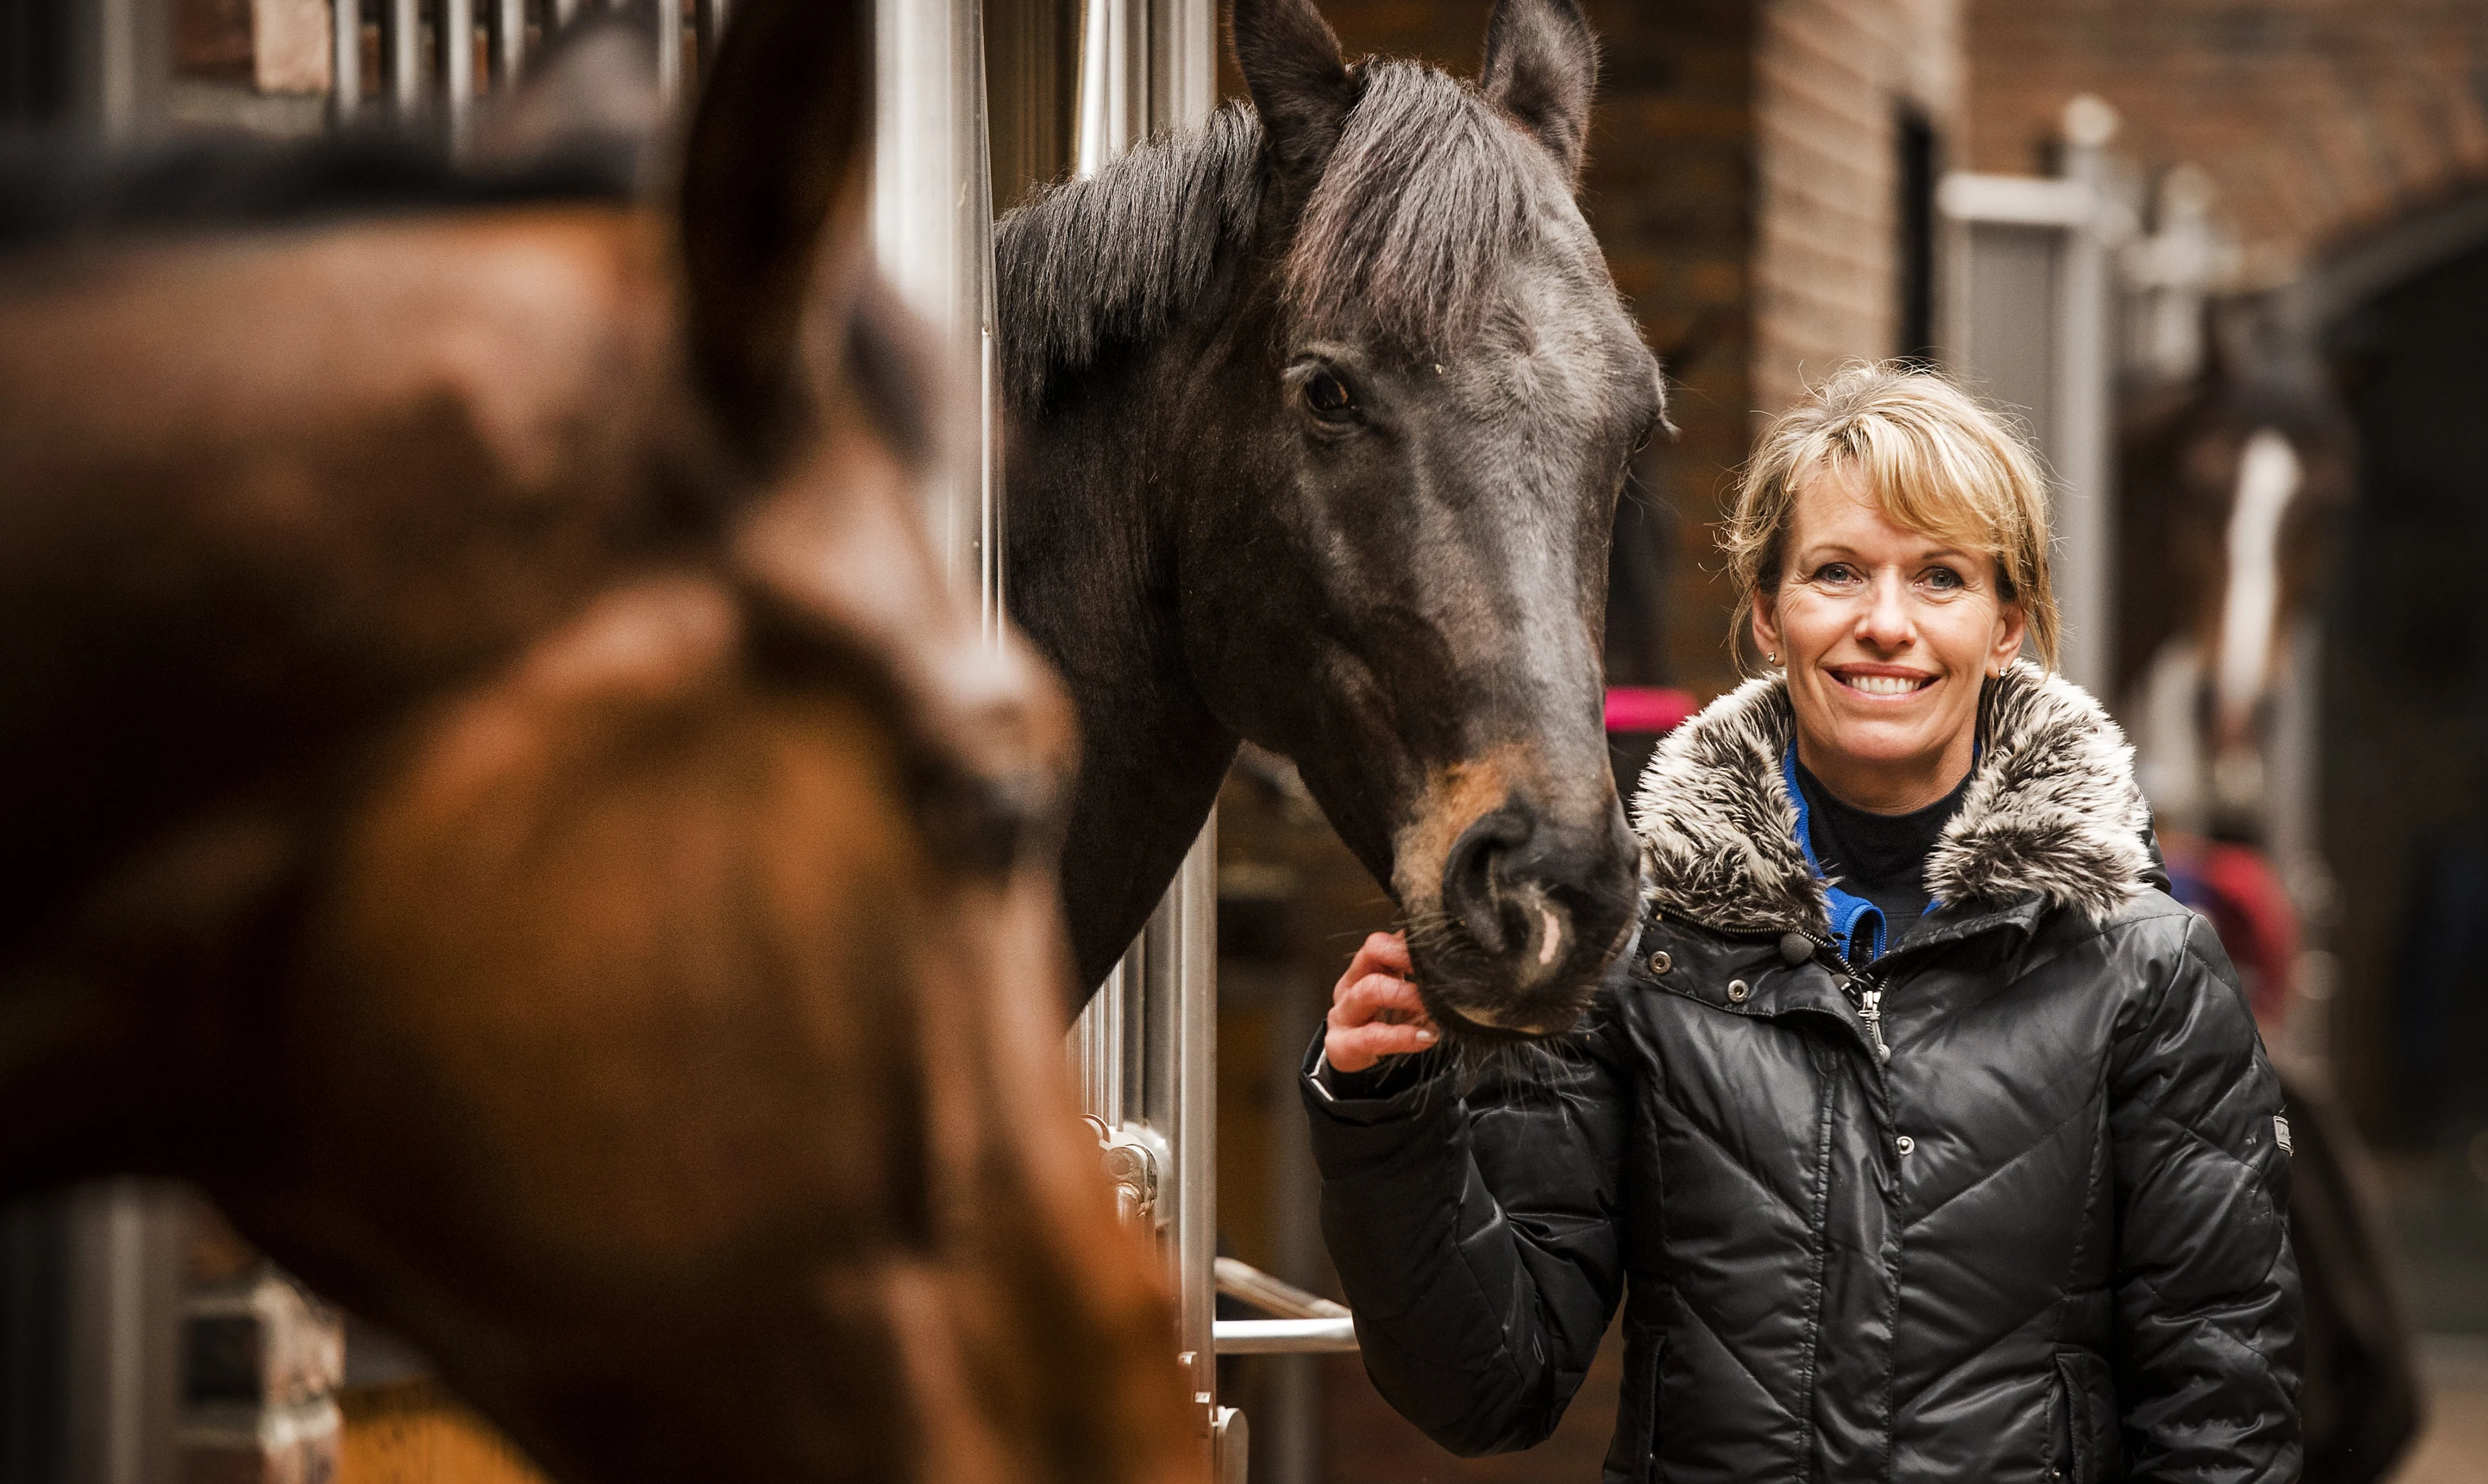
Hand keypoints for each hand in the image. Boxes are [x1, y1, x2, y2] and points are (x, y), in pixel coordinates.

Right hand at [1325, 931, 1439, 1073]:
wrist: (1360, 1069)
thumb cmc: (1385, 1028)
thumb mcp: (1401, 999)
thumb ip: (1415, 979)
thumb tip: (1448, 958)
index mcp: (1363, 971)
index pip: (1380, 942)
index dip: (1407, 943)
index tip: (1437, 949)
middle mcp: (1350, 987)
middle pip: (1372, 953)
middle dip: (1407, 958)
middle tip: (1435, 971)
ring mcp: (1342, 1015)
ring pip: (1369, 989)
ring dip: (1407, 995)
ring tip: (1434, 1007)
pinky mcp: (1341, 1045)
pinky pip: (1372, 1035)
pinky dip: (1402, 1036)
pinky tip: (1425, 1037)